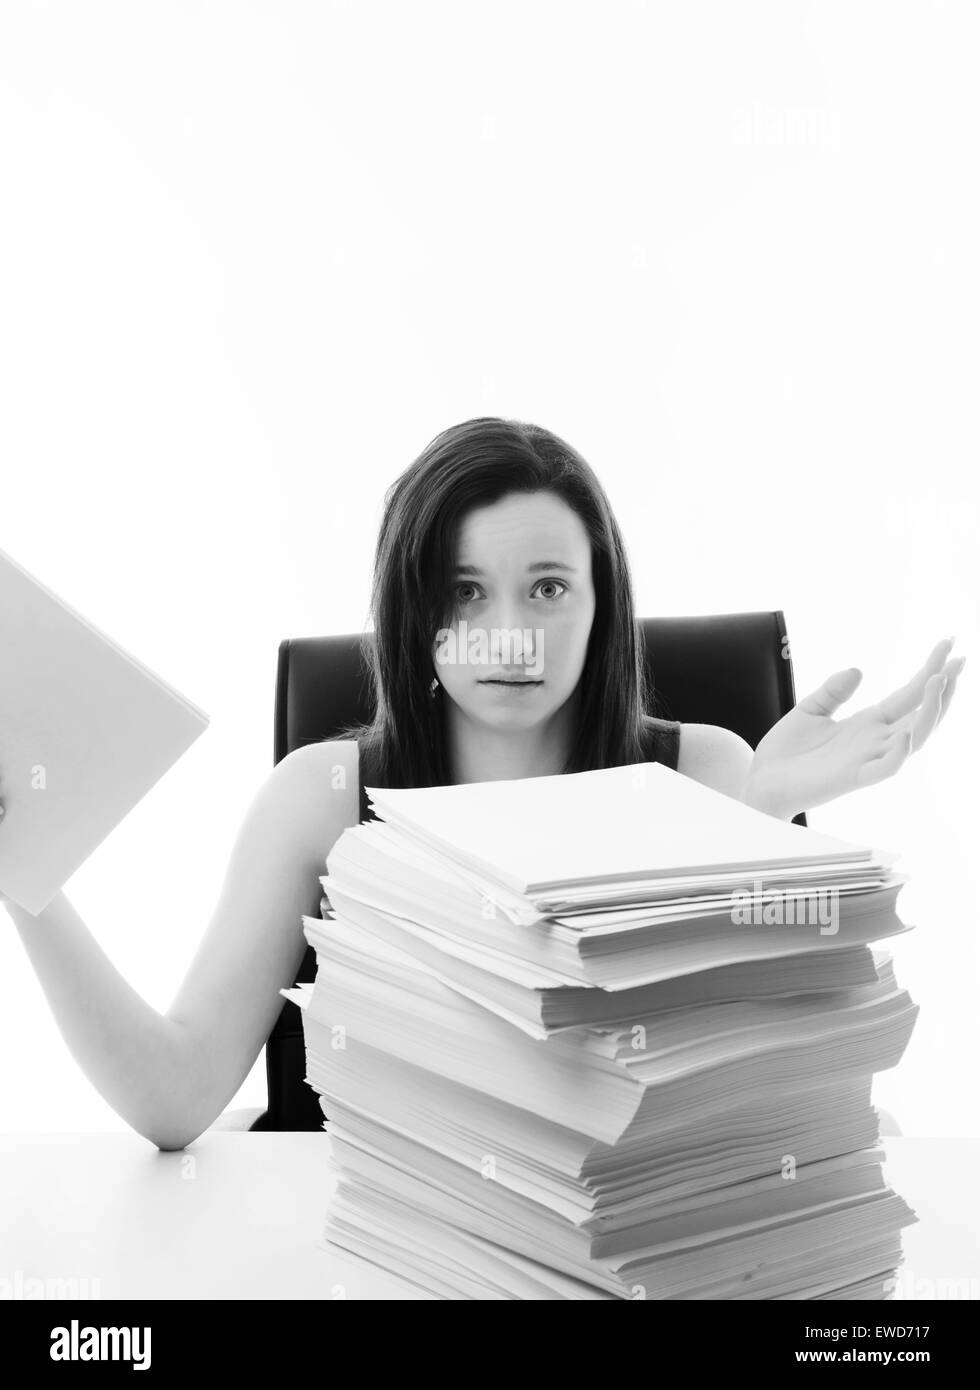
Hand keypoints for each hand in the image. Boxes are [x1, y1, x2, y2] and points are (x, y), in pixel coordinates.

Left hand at [744, 638, 964, 817]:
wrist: (760, 781)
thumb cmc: (786, 751)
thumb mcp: (809, 709)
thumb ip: (833, 691)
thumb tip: (858, 670)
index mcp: (868, 724)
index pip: (908, 695)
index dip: (930, 672)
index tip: (949, 645)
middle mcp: (876, 741)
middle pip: (921, 714)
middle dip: (943, 689)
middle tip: (960, 660)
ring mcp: (868, 759)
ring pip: (914, 738)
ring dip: (930, 712)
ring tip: (939, 682)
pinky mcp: (853, 778)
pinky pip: (886, 768)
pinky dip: (899, 753)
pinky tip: (906, 733)